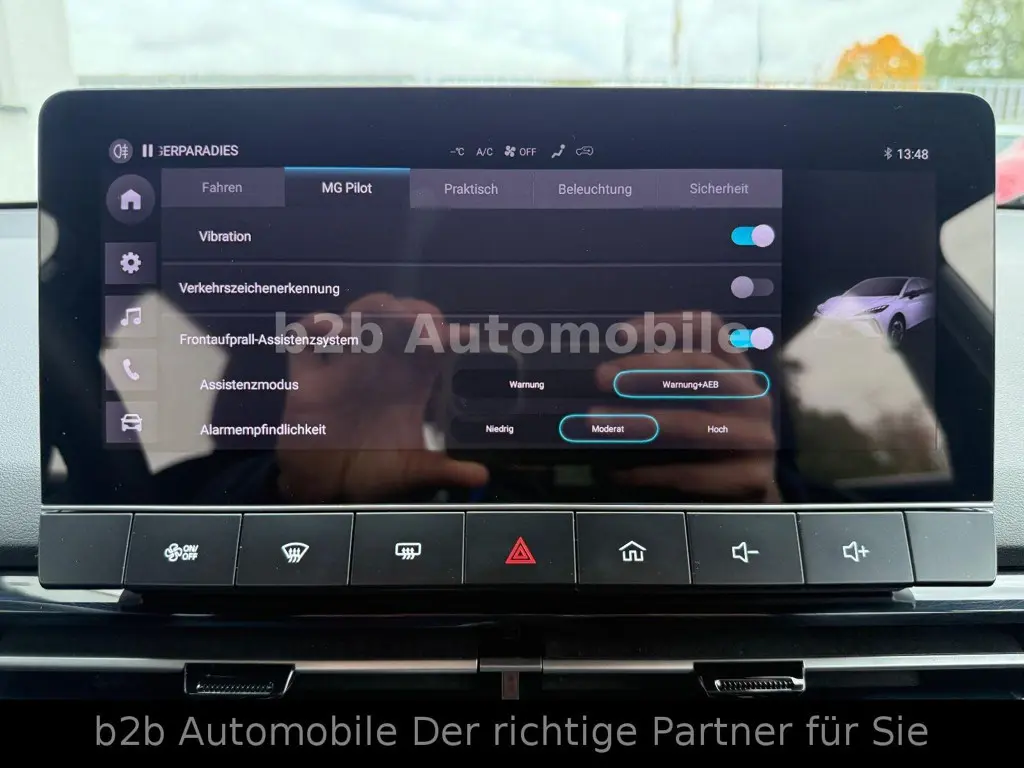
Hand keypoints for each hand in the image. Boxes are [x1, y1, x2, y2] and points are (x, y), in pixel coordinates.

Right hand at [276, 293, 487, 501]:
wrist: (326, 491)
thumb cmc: (372, 473)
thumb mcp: (412, 472)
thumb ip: (444, 471)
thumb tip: (480, 478)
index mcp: (411, 383)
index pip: (433, 345)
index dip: (448, 335)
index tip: (463, 336)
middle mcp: (381, 367)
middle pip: (399, 318)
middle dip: (411, 312)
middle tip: (421, 327)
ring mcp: (345, 367)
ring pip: (357, 316)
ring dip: (370, 311)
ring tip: (380, 327)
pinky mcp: (308, 378)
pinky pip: (303, 338)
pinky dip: (313, 327)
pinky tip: (332, 334)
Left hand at [594, 312, 778, 500]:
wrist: (756, 495)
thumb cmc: (716, 439)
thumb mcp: (701, 401)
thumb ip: (669, 381)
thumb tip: (608, 371)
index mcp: (739, 370)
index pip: (711, 330)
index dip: (668, 326)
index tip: (621, 333)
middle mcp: (753, 396)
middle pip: (701, 369)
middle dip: (646, 369)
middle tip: (602, 376)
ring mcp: (758, 436)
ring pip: (691, 422)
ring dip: (637, 421)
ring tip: (597, 421)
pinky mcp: (752, 476)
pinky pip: (690, 473)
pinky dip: (650, 472)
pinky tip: (620, 474)